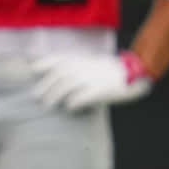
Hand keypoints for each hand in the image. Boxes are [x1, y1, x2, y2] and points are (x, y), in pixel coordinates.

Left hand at [32, 52, 152, 112]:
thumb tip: (57, 74)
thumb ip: (77, 66)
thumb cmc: (111, 70)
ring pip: (65, 86)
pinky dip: (72, 103)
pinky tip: (68, 109)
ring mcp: (91, 78)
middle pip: (58, 75)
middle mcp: (84, 67)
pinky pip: (80, 98)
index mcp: (82, 59)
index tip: (34, 69)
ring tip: (47, 105)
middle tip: (36, 97)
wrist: (135, 73)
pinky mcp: (99, 90)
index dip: (45, 63)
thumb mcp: (92, 62)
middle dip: (45, 86)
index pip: (59, 59)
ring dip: (54, 96)